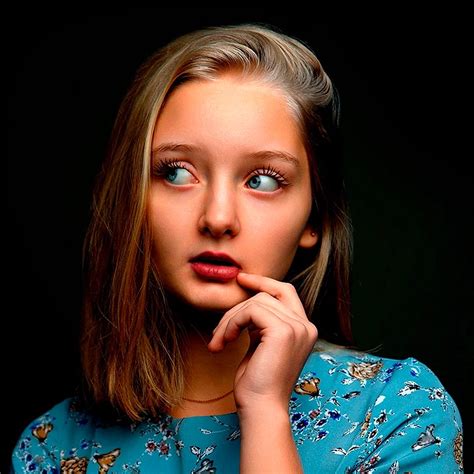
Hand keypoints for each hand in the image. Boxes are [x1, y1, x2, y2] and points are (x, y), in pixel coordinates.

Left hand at [207, 272, 317, 413]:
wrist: (261, 408)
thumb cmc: (257, 383)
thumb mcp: (261, 346)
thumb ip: (261, 325)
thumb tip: (247, 306)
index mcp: (303, 329)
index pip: (285, 292)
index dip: (263, 281)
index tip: (242, 279)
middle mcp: (305, 326)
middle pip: (268, 294)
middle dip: (240, 303)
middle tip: (220, 324)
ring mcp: (297, 327)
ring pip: (256, 302)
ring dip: (230, 319)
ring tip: (219, 340)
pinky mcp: (283, 331)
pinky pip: (250, 310)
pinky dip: (232, 323)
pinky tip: (224, 341)